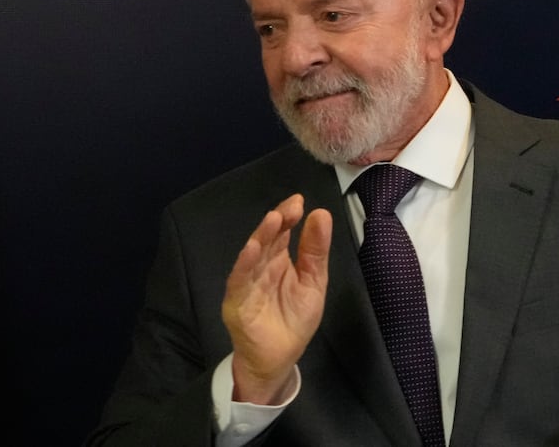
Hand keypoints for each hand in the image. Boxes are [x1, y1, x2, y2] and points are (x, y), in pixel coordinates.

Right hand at [221, 193, 331, 403]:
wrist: (280, 358)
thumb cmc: (295, 319)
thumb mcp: (314, 282)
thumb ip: (315, 251)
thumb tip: (321, 214)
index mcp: (280, 260)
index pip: (282, 232)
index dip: (289, 215)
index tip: (299, 201)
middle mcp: (261, 267)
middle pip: (267, 239)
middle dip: (278, 221)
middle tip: (290, 207)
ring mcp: (247, 283)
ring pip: (252, 255)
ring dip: (261, 237)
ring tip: (273, 219)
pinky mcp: (237, 302)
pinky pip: (239, 281)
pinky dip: (245, 264)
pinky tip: (252, 249)